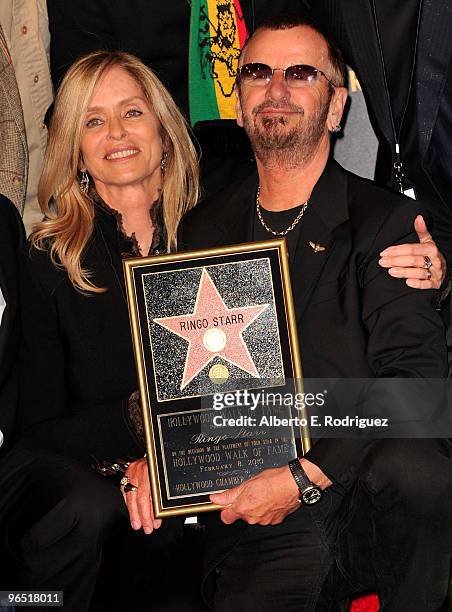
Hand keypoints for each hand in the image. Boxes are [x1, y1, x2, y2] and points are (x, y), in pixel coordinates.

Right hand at [121, 458, 161, 533]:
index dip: (148, 514)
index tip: (151, 525)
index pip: (146, 498)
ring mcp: (134, 468)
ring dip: (133, 511)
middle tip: (144, 528)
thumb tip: (157, 517)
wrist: (161, 449)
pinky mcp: (130, 468)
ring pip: (129, 494)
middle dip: (140, 516)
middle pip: (137, 498)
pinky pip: (126, 488)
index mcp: (152, 472)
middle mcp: (141, 469)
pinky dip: (128, 500)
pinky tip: (132, 510)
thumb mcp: (166, 481)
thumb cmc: (166, 465)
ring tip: (137, 523)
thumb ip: (160, 497)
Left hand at [209, 460, 330, 525]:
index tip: (227, 503)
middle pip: (242, 514)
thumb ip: (229, 494)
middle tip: (251, 492)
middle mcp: (253, 518)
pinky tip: (271, 499)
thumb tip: (215, 498)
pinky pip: (266, 516)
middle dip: (244, 505)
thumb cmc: (272, 481)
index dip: (226, 509)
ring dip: (257, 507)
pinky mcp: (275, 521)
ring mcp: (264, 521)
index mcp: (243, 508)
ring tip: (263, 494)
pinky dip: (267, 509)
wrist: (292, 483)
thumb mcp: (247, 483)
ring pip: (255, 515)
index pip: (226, 517)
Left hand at [379, 215, 445, 288]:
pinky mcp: (434, 284)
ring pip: (419, 273)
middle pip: (413, 260)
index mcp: (430, 249)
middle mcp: (434, 261)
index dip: (396, 250)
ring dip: (404, 272)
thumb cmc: (431, 256)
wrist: (445, 271)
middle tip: (382, 262)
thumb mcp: (428, 242)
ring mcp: (435, 273)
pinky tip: (407, 282)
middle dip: (396, 261)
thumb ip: (422, 231)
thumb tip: (418, 217)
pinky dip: (417, 284)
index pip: (411, 249)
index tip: (384, 253)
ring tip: (390, 271)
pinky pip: (426, 285)